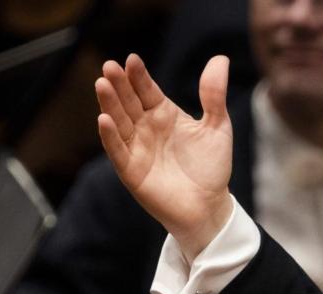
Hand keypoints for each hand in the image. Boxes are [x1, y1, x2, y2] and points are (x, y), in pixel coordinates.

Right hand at [95, 53, 234, 261]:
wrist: (209, 206)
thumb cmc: (212, 167)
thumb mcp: (217, 127)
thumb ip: (214, 95)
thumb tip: (220, 59)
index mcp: (163, 113)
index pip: (147, 89)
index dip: (139, 76)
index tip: (132, 59)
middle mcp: (145, 127)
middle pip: (129, 102)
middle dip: (119, 84)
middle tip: (110, 66)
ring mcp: (136, 148)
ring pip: (119, 122)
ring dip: (109, 104)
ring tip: (102, 85)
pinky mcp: (130, 170)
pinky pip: (117, 151)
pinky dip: (110, 136)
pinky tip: (104, 120)